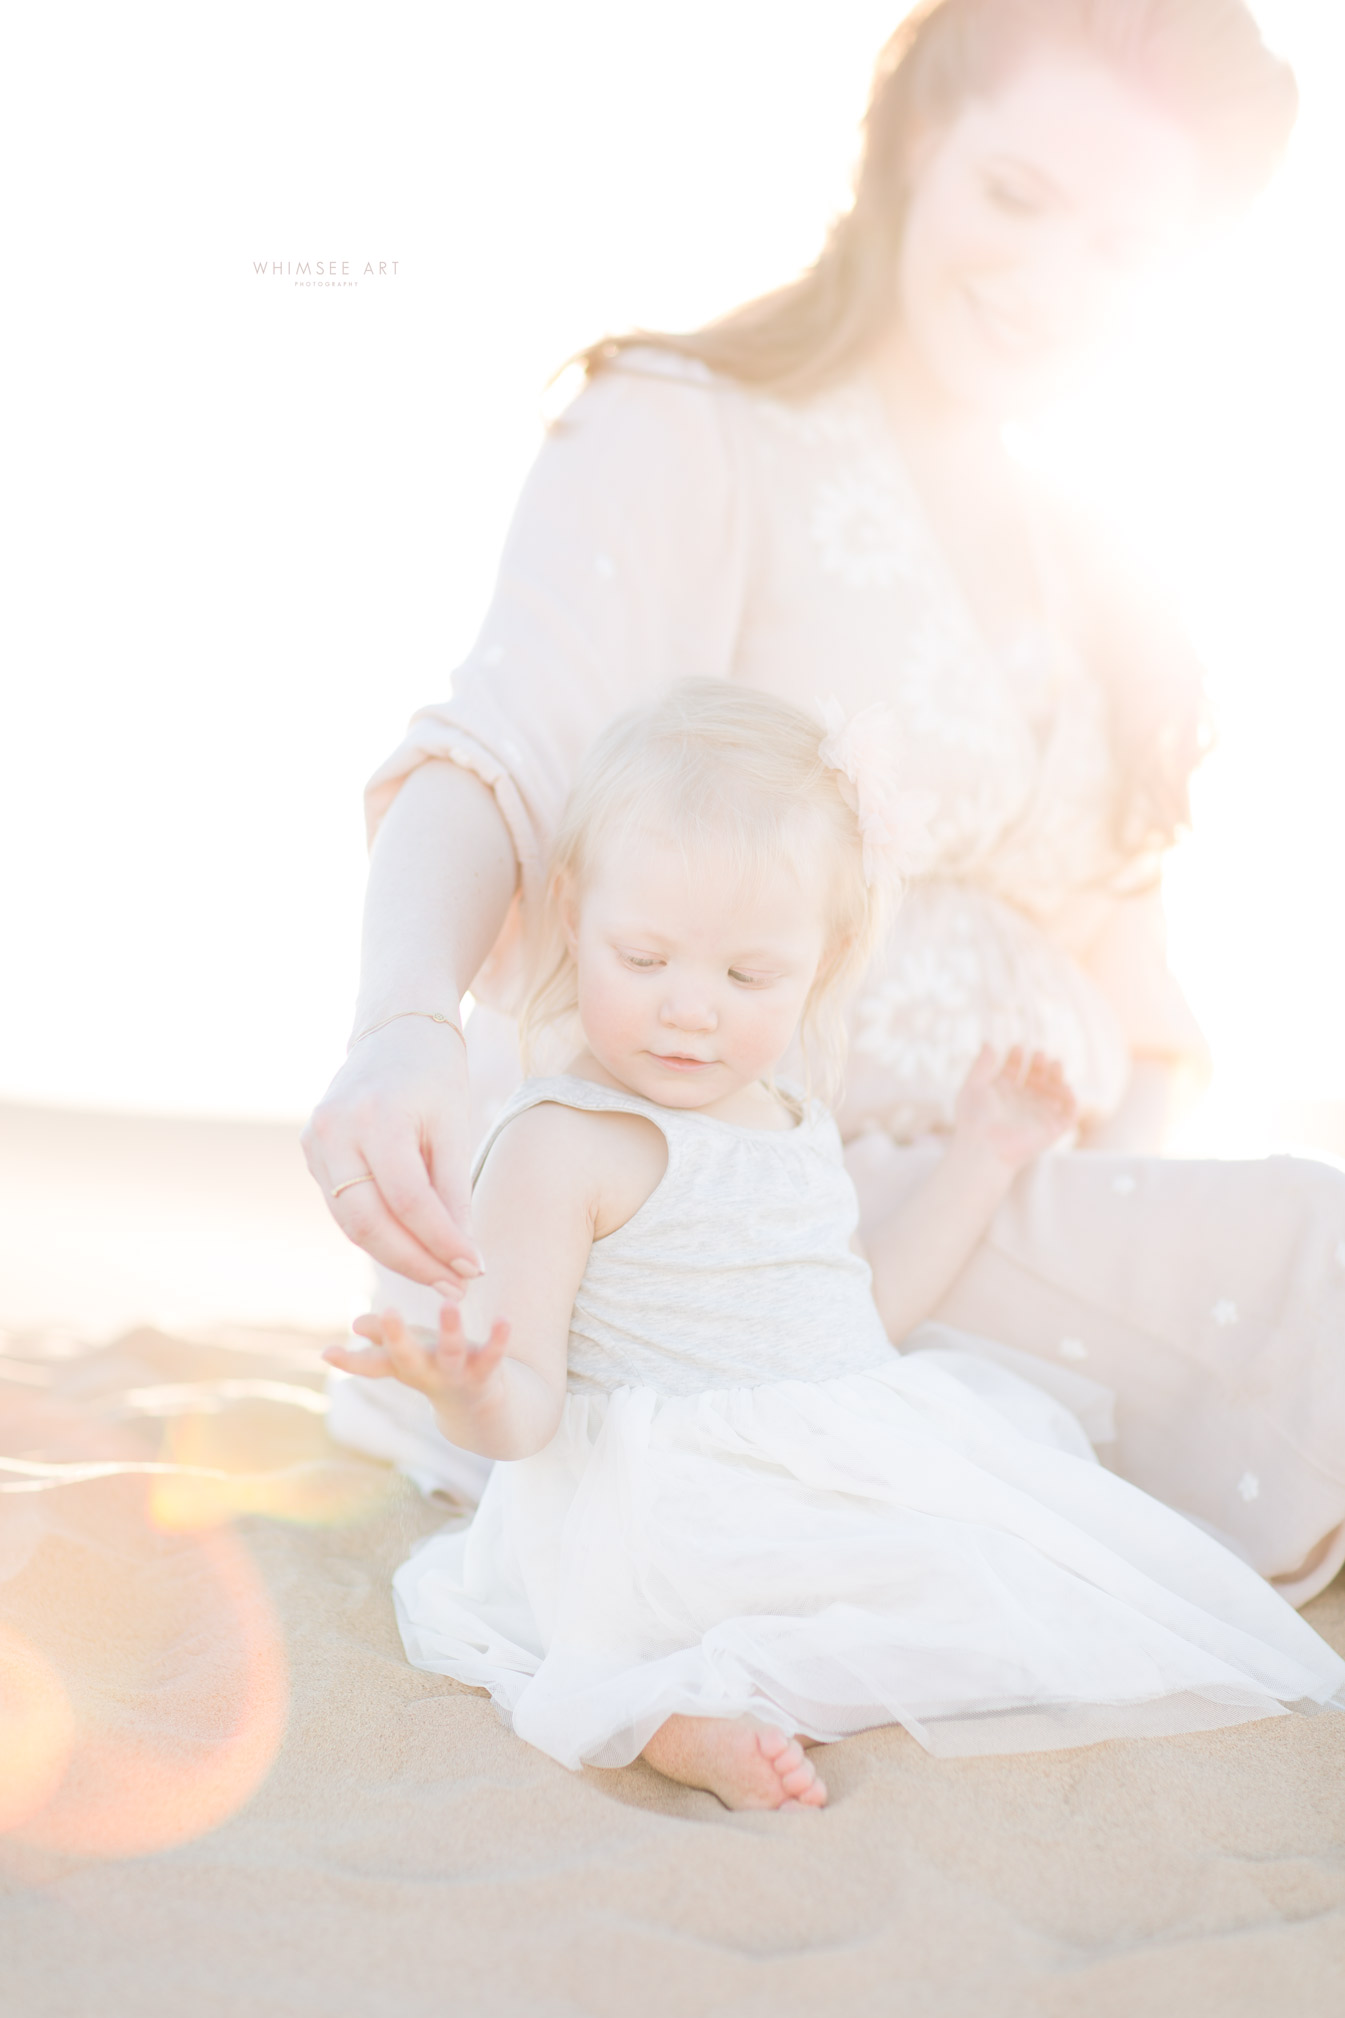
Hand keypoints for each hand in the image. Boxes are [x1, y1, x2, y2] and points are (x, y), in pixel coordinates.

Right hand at [302, 1017, 481, 1284]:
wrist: (395, 1028)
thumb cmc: (435, 1074)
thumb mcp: (454, 1127)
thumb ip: (454, 1193)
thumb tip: (464, 1259)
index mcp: (376, 1117)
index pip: (409, 1202)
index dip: (442, 1243)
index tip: (475, 1270)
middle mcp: (335, 1130)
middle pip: (370, 1222)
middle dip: (415, 1262)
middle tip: (456, 1284)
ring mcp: (314, 1141)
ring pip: (351, 1223)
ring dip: (396, 1256)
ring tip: (441, 1275)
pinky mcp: (310, 1150)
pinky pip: (343, 1206)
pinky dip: (377, 1232)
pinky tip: (412, 1247)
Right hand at [323, 1302, 510, 1405]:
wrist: (479, 1411)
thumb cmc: (436, 1369)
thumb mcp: (407, 1354)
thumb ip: (383, 1338)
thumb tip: (354, 1324)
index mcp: (403, 1366)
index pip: (372, 1364)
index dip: (349, 1361)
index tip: (327, 1353)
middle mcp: (425, 1372)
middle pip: (406, 1357)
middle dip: (397, 1337)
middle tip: (388, 1312)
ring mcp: (456, 1374)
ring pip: (451, 1352)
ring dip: (450, 1330)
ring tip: (448, 1304)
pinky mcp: (486, 1373)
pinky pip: (494, 1356)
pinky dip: (499, 1339)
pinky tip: (505, 1319)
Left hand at [953, 1045, 1076, 1171]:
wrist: (984, 1148)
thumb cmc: (974, 1119)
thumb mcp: (973, 1087)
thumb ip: (981, 1065)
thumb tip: (988, 1043)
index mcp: (1001, 1094)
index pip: (1013, 1071)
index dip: (1016, 1059)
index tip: (1017, 1048)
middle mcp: (1020, 1104)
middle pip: (1035, 1079)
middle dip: (1039, 1065)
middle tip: (1039, 1053)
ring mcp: (1036, 1116)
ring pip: (1053, 1092)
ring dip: (1057, 1077)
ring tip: (1054, 1063)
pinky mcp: (1051, 1130)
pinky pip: (1068, 1113)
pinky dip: (1071, 1100)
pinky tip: (1065, 1086)